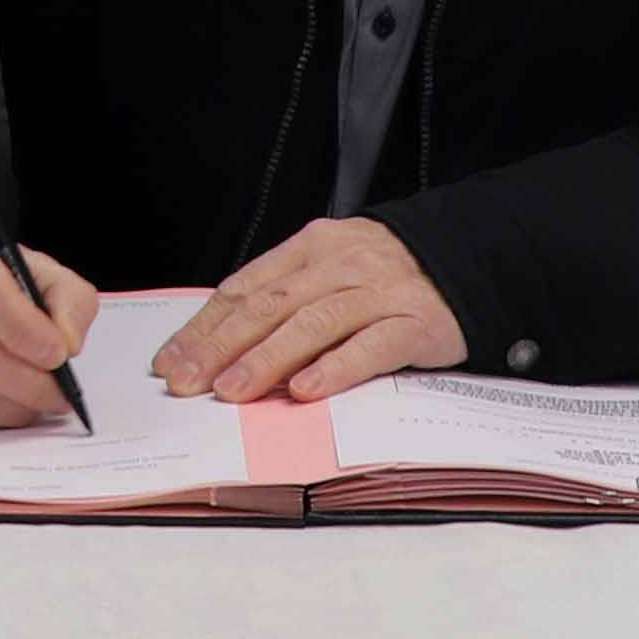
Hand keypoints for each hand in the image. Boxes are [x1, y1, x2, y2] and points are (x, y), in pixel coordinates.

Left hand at [153, 215, 467, 403]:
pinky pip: (371, 346)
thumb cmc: (385, 275)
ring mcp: (378, 292)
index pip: (244, 288)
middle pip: (270, 305)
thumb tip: (218, 347)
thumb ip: (283, 299)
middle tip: (187, 381)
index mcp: (309, 248)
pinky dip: (336, 368)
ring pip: (313, 323)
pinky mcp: (415, 323)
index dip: (203, 327)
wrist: (467, 257)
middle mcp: (339, 265)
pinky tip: (307, 389)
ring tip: (234, 390)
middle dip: (221, 346)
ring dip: (268, 359)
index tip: (170, 362)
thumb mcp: (329, 270)